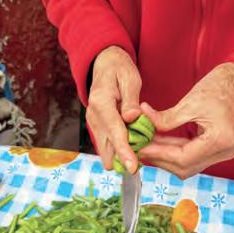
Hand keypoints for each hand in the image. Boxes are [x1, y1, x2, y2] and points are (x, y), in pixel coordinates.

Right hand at [86, 46, 141, 172]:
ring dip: (121, 156)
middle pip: (107, 147)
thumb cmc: (119, 69)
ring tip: (137, 158)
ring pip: (106, 150)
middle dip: (122, 159)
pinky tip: (132, 150)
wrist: (104, 65)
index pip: (114, 132)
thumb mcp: (130, 78)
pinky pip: (107, 145)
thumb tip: (132, 118)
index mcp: (102, 103)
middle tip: (140, 165)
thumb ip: (131, 99)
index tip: (132, 167)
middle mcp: (94, 116)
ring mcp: (93, 123)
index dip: (124, 151)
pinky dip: (119, 150)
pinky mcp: (96, 128)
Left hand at [139, 62, 233, 178]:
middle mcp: (224, 152)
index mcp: (220, 140)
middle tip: (139, 148)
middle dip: (160, 159)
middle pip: (184, 167)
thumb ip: (166, 118)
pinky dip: (174, 153)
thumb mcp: (190, 102)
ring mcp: (222, 154)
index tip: (140, 148)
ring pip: (187, 166)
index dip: (159, 155)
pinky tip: (159, 144)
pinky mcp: (217, 151)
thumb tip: (143, 121)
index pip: (183, 158)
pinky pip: (191, 158)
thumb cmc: (218, 88)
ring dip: (165, 158)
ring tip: (146, 146)